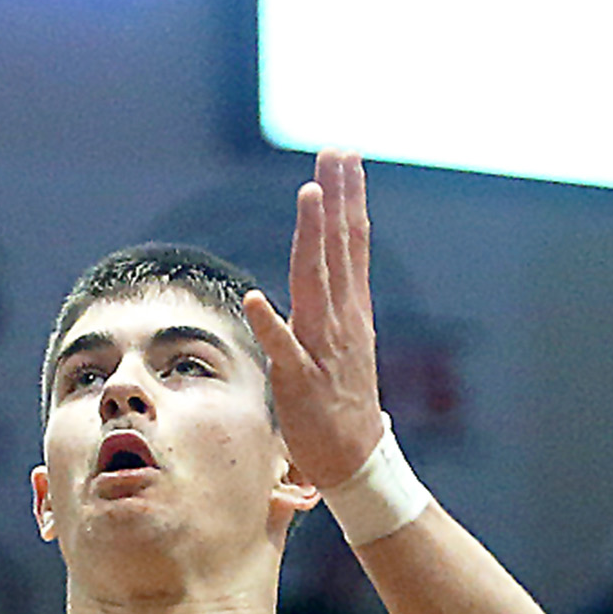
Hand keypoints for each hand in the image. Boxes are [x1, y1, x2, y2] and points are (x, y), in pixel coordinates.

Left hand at [240, 148, 388, 495]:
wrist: (356, 460)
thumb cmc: (342, 403)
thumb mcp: (341, 342)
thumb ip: (330, 303)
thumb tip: (320, 266)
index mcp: (351, 311)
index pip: (351, 244)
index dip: (347, 198)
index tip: (344, 156)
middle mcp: (343, 321)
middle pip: (340, 249)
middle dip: (337, 199)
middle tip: (335, 153)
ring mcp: (324, 349)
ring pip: (317, 284)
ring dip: (313, 238)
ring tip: (309, 195)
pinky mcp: (302, 382)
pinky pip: (285, 351)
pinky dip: (272, 325)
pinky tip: (256, 299)